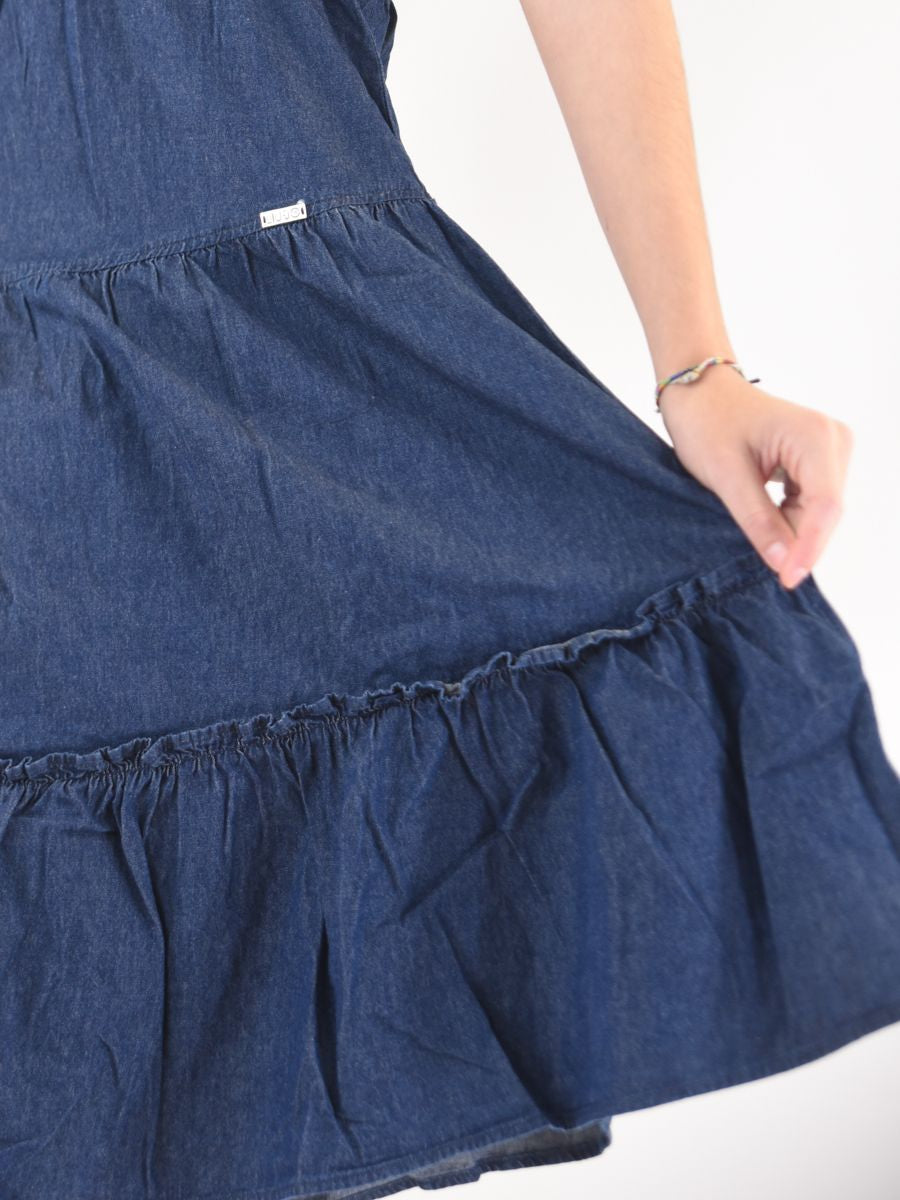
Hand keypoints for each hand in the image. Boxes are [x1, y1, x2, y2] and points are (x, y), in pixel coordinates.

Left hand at [657, 368, 852, 588]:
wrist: (700, 392)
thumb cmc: (706, 423)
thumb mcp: (725, 476)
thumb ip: (757, 520)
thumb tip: (783, 563)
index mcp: (814, 436)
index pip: (825, 505)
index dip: (808, 548)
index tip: (787, 579)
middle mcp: (832, 439)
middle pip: (826, 511)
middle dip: (800, 543)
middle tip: (769, 572)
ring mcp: (829, 449)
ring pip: (820, 511)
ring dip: (793, 533)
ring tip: (756, 541)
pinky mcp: (818, 460)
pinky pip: (811, 503)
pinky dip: (789, 521)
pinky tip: (765, 528)